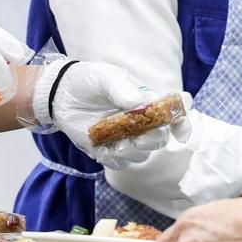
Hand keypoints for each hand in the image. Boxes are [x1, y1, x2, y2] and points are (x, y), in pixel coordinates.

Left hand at [32, 61, 190, 169]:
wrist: (60, 93)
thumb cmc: (88, 80)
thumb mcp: (106, 77)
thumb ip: (123, 89)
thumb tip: (141, 104)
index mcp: (146, 102)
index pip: (171, 114)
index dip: (180, 124)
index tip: (180, 133)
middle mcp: (140, 123)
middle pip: (158, 139)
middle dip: (151, 141)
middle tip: (137, 138)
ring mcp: (124, 138)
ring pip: (140, 155)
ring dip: (131, 152)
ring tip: (115, 144)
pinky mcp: (108, 150)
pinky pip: (118, 163)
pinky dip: (113, 159)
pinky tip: (102, 149)